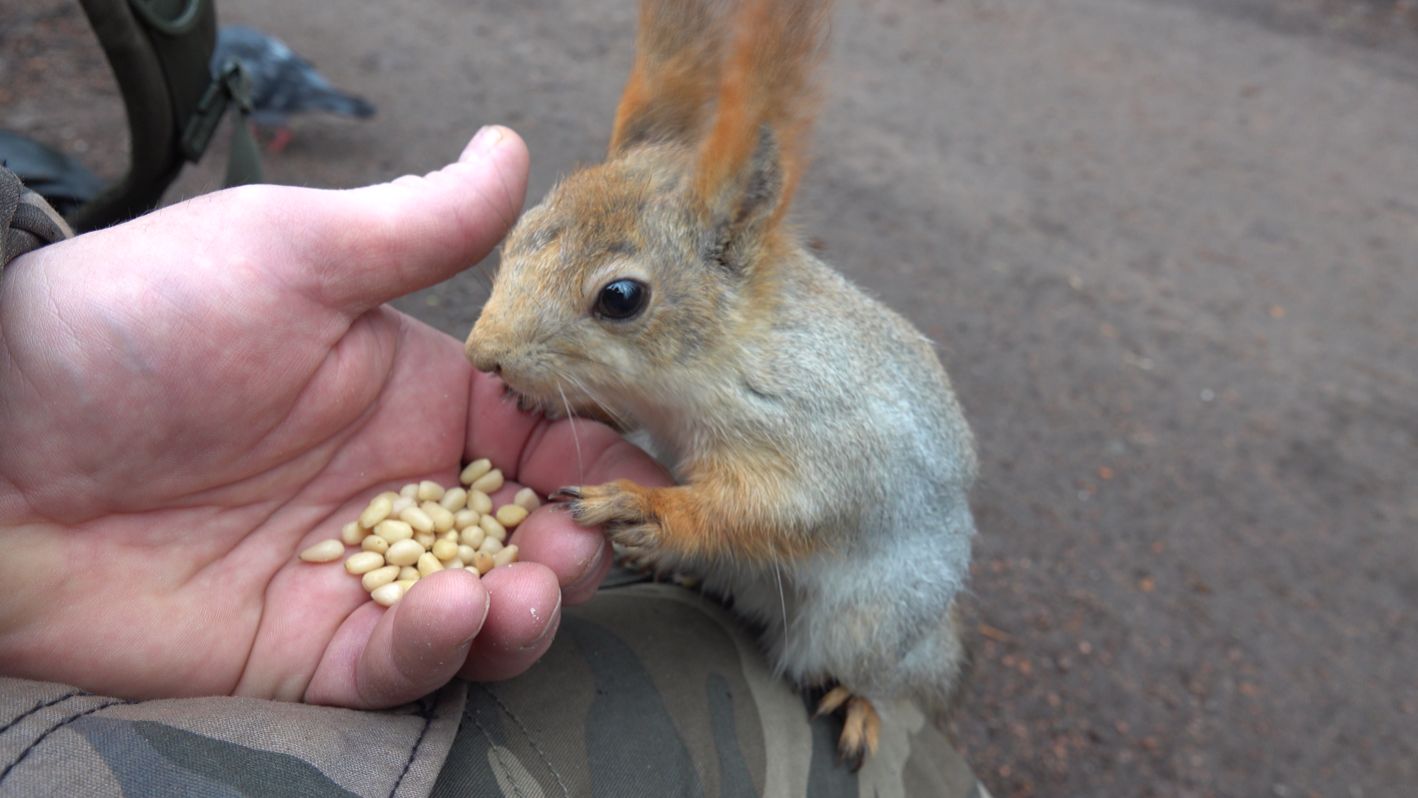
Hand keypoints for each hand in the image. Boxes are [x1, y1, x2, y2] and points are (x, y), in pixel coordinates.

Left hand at [0, 127, 668, 706]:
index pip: (534, 430)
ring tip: (527, 588)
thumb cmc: (126, 330)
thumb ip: (418, 225)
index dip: (587, 451)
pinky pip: (400, 665)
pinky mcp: (305, 652)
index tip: (618, 467)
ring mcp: (352, 572)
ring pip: (484, 607)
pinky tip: (450, 612)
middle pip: (526, 529)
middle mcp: (393, 485)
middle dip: (573, 542)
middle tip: (578, 542)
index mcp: (407, 392)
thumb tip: (512, 149)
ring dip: (528, 606)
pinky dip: (440, 648)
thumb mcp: (285, 254)